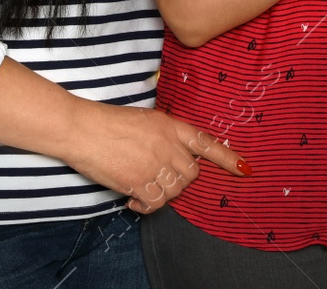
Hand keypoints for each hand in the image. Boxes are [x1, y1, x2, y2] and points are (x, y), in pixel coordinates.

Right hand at [58, 102, 250, 213]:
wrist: (82, 128)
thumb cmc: (108, 121)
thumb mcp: (144, 119)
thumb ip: (163, 136)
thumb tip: (172, 156)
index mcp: (170, 125)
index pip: (206, 142)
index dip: (226, 158)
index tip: (244, 169)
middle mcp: (167, 145)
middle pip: (191, 174)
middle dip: (180, 180)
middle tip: (160, 177)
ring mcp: (154, 164)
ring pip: (174, 191)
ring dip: (162, 193)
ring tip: (143, 187)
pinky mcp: (138, 182)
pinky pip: (155, 204)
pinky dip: (146, 207)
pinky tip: (134, 201)